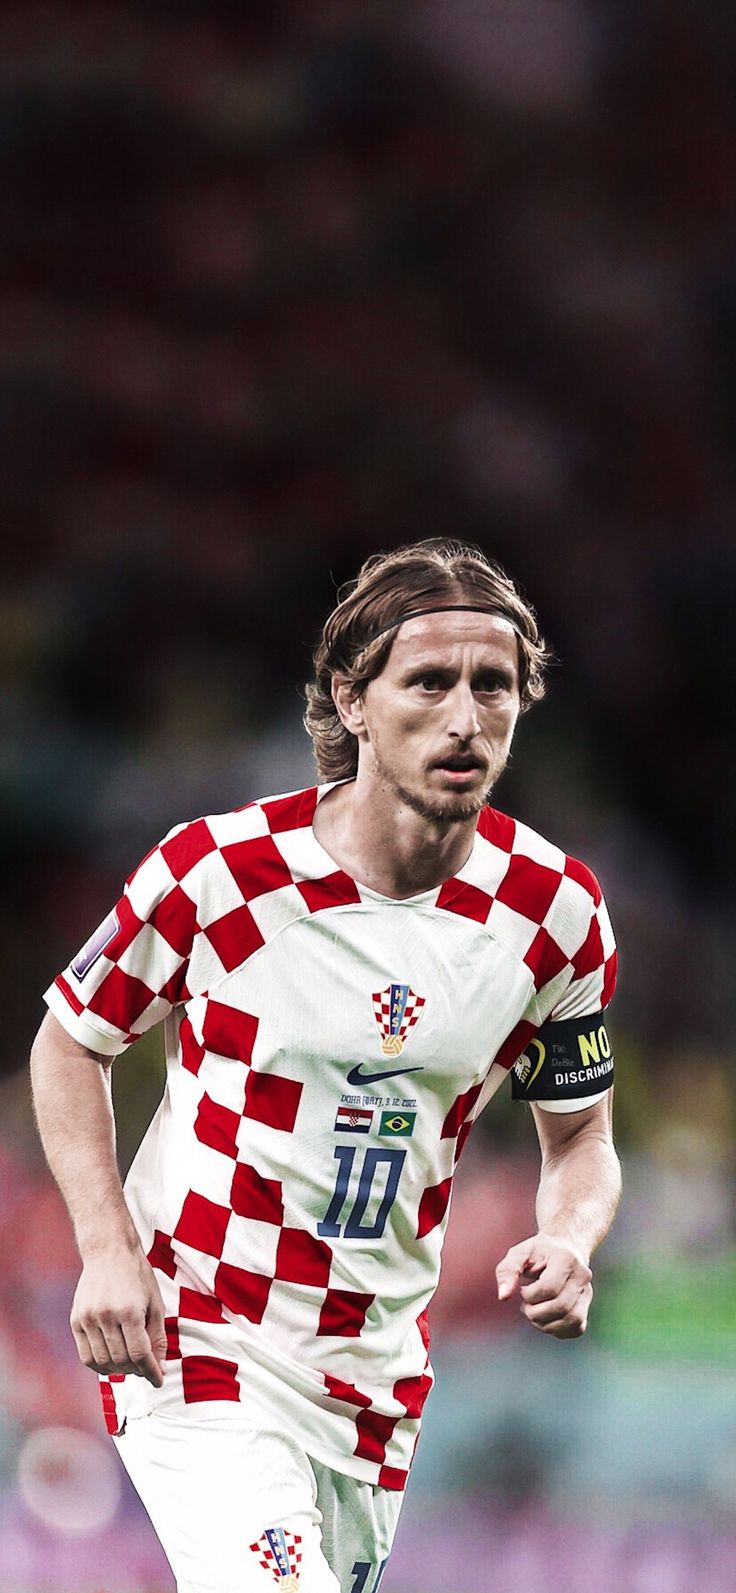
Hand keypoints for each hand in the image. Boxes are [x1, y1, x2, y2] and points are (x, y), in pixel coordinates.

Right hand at [70, 1246, 166, 1385]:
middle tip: (146, 1367)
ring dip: (119, 1369)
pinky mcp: (76, 1320)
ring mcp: (88, 1318)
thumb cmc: (137, 1275)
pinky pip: (86, 1356)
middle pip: (122, 1360)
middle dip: (138, 1370)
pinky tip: (112, 1360)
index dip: (151, 1371)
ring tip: (130, 1363)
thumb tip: (160, 1368)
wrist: (108, 1250)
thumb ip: (157, 1337)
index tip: (158, 1380)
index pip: (140, 1354)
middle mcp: (106, 1316)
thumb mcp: (156, 1303)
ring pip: (103, 1362)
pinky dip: (100, 1365)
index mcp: (129, 1310)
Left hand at [496, 1233, 592, 1338]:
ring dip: (547, 1325)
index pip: (549, 1288)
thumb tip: (503, 1297)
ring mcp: (587, 1292)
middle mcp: (582, 1275)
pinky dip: (558, 1330)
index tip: (522, 1290)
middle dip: (536, 1313)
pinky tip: (545, 1319)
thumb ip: (507, 1271)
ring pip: (573, 1320)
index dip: (530, 1295)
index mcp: (566, 1259)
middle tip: (525, 1306)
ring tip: (535, 1313)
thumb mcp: (518, 1254)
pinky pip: (577, 1328)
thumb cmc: (537, 1252)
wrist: (563, 1248)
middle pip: (561, 1306)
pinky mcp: (586, 1306)